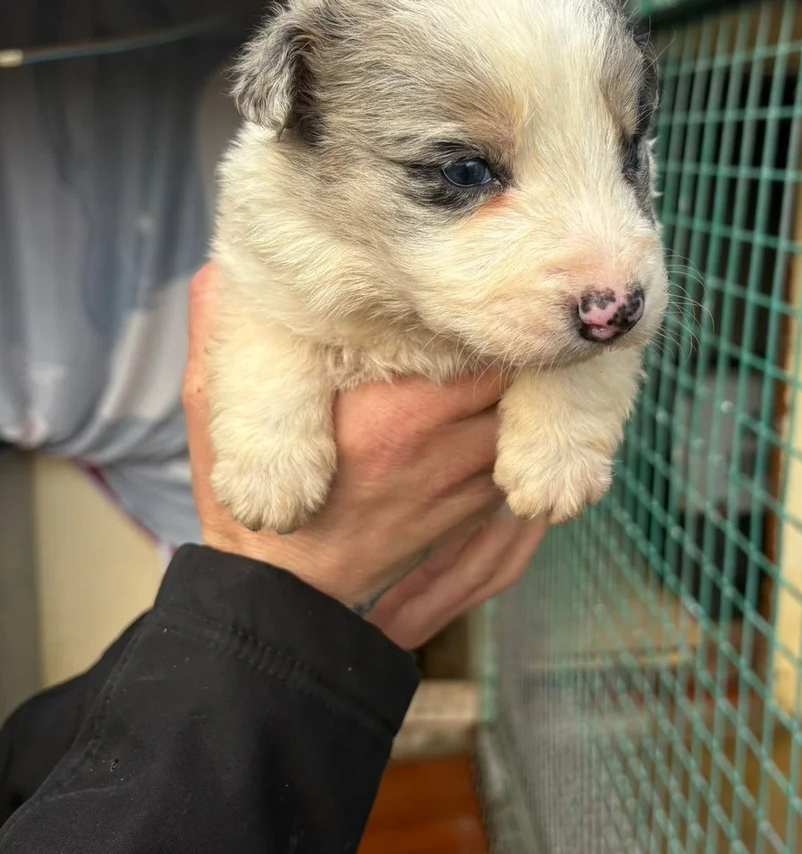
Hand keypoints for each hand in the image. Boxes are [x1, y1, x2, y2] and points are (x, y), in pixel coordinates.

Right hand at [182, 263, 546, 641]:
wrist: (283, 592)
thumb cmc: (249, 494)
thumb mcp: (221, 403)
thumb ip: (221, 326)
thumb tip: (221, 261)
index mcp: (384, 411)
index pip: (463, 336)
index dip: (467, 306)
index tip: (456, 284)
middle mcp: (435, 443)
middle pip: (510, 368)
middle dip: (507, 335)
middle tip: (499, 301)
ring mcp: (463, 479)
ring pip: (528, 408)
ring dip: (524, 378)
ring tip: (510, 344)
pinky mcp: (476, 505)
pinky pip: (521, 450)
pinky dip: (521, 422)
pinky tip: (504, 399)